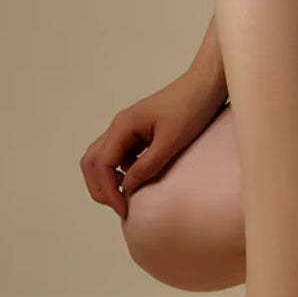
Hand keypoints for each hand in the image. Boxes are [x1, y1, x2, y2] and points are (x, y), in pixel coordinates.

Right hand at [80, 65, 227, 217]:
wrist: (205, 86)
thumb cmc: (191, 109)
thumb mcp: (171, 141)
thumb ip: (147, 166)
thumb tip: (127, 188)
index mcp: (122, 126)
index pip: (100, 164)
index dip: (108, 190)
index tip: (124, 209)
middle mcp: (119, 127)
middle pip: (92, 162)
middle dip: (100, 188)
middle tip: (121, 208)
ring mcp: (128, 130)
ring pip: (103, 159)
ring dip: (108, 181)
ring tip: (128, 199)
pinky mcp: (139, 134)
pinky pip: (121, 157)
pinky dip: (123, 173)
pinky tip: (140, 183)